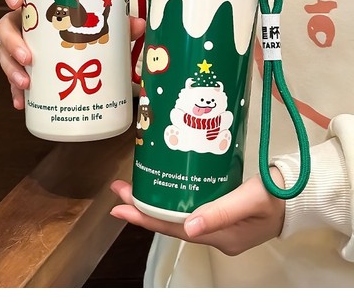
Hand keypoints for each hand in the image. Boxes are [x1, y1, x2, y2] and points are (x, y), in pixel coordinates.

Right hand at [0, 0, 145, 109]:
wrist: (88, 52)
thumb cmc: (88, 29)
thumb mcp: (103, 25)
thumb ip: (120, 25)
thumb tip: (138, 25)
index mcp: (40, 3)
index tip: (17, 3)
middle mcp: (26, 23)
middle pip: (6, 25)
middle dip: (12, 41)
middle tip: (27, 57)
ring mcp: (21, 44)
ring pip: (5, 52)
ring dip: (11, 68)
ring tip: (26, 83)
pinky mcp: (24, 67)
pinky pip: (13, 78)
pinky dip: (16, 91)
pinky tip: (22, 102)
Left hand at [110, 167, 284, 255]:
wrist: (299, 191)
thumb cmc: (276, 193)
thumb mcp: (249, 200)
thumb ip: (220, 212)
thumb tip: (187, 227)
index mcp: (220, 236)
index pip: (173, 228)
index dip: (145, 217)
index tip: (121, 207)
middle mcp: (214, 233)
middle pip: (170, 221)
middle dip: (143, 206)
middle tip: (119, 190)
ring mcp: (217, 223)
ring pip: (178, 213)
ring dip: (155, 200)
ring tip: (133, 186)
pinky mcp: (221, 210)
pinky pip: (189, 206)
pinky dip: (172, 196)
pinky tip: (163, 184)